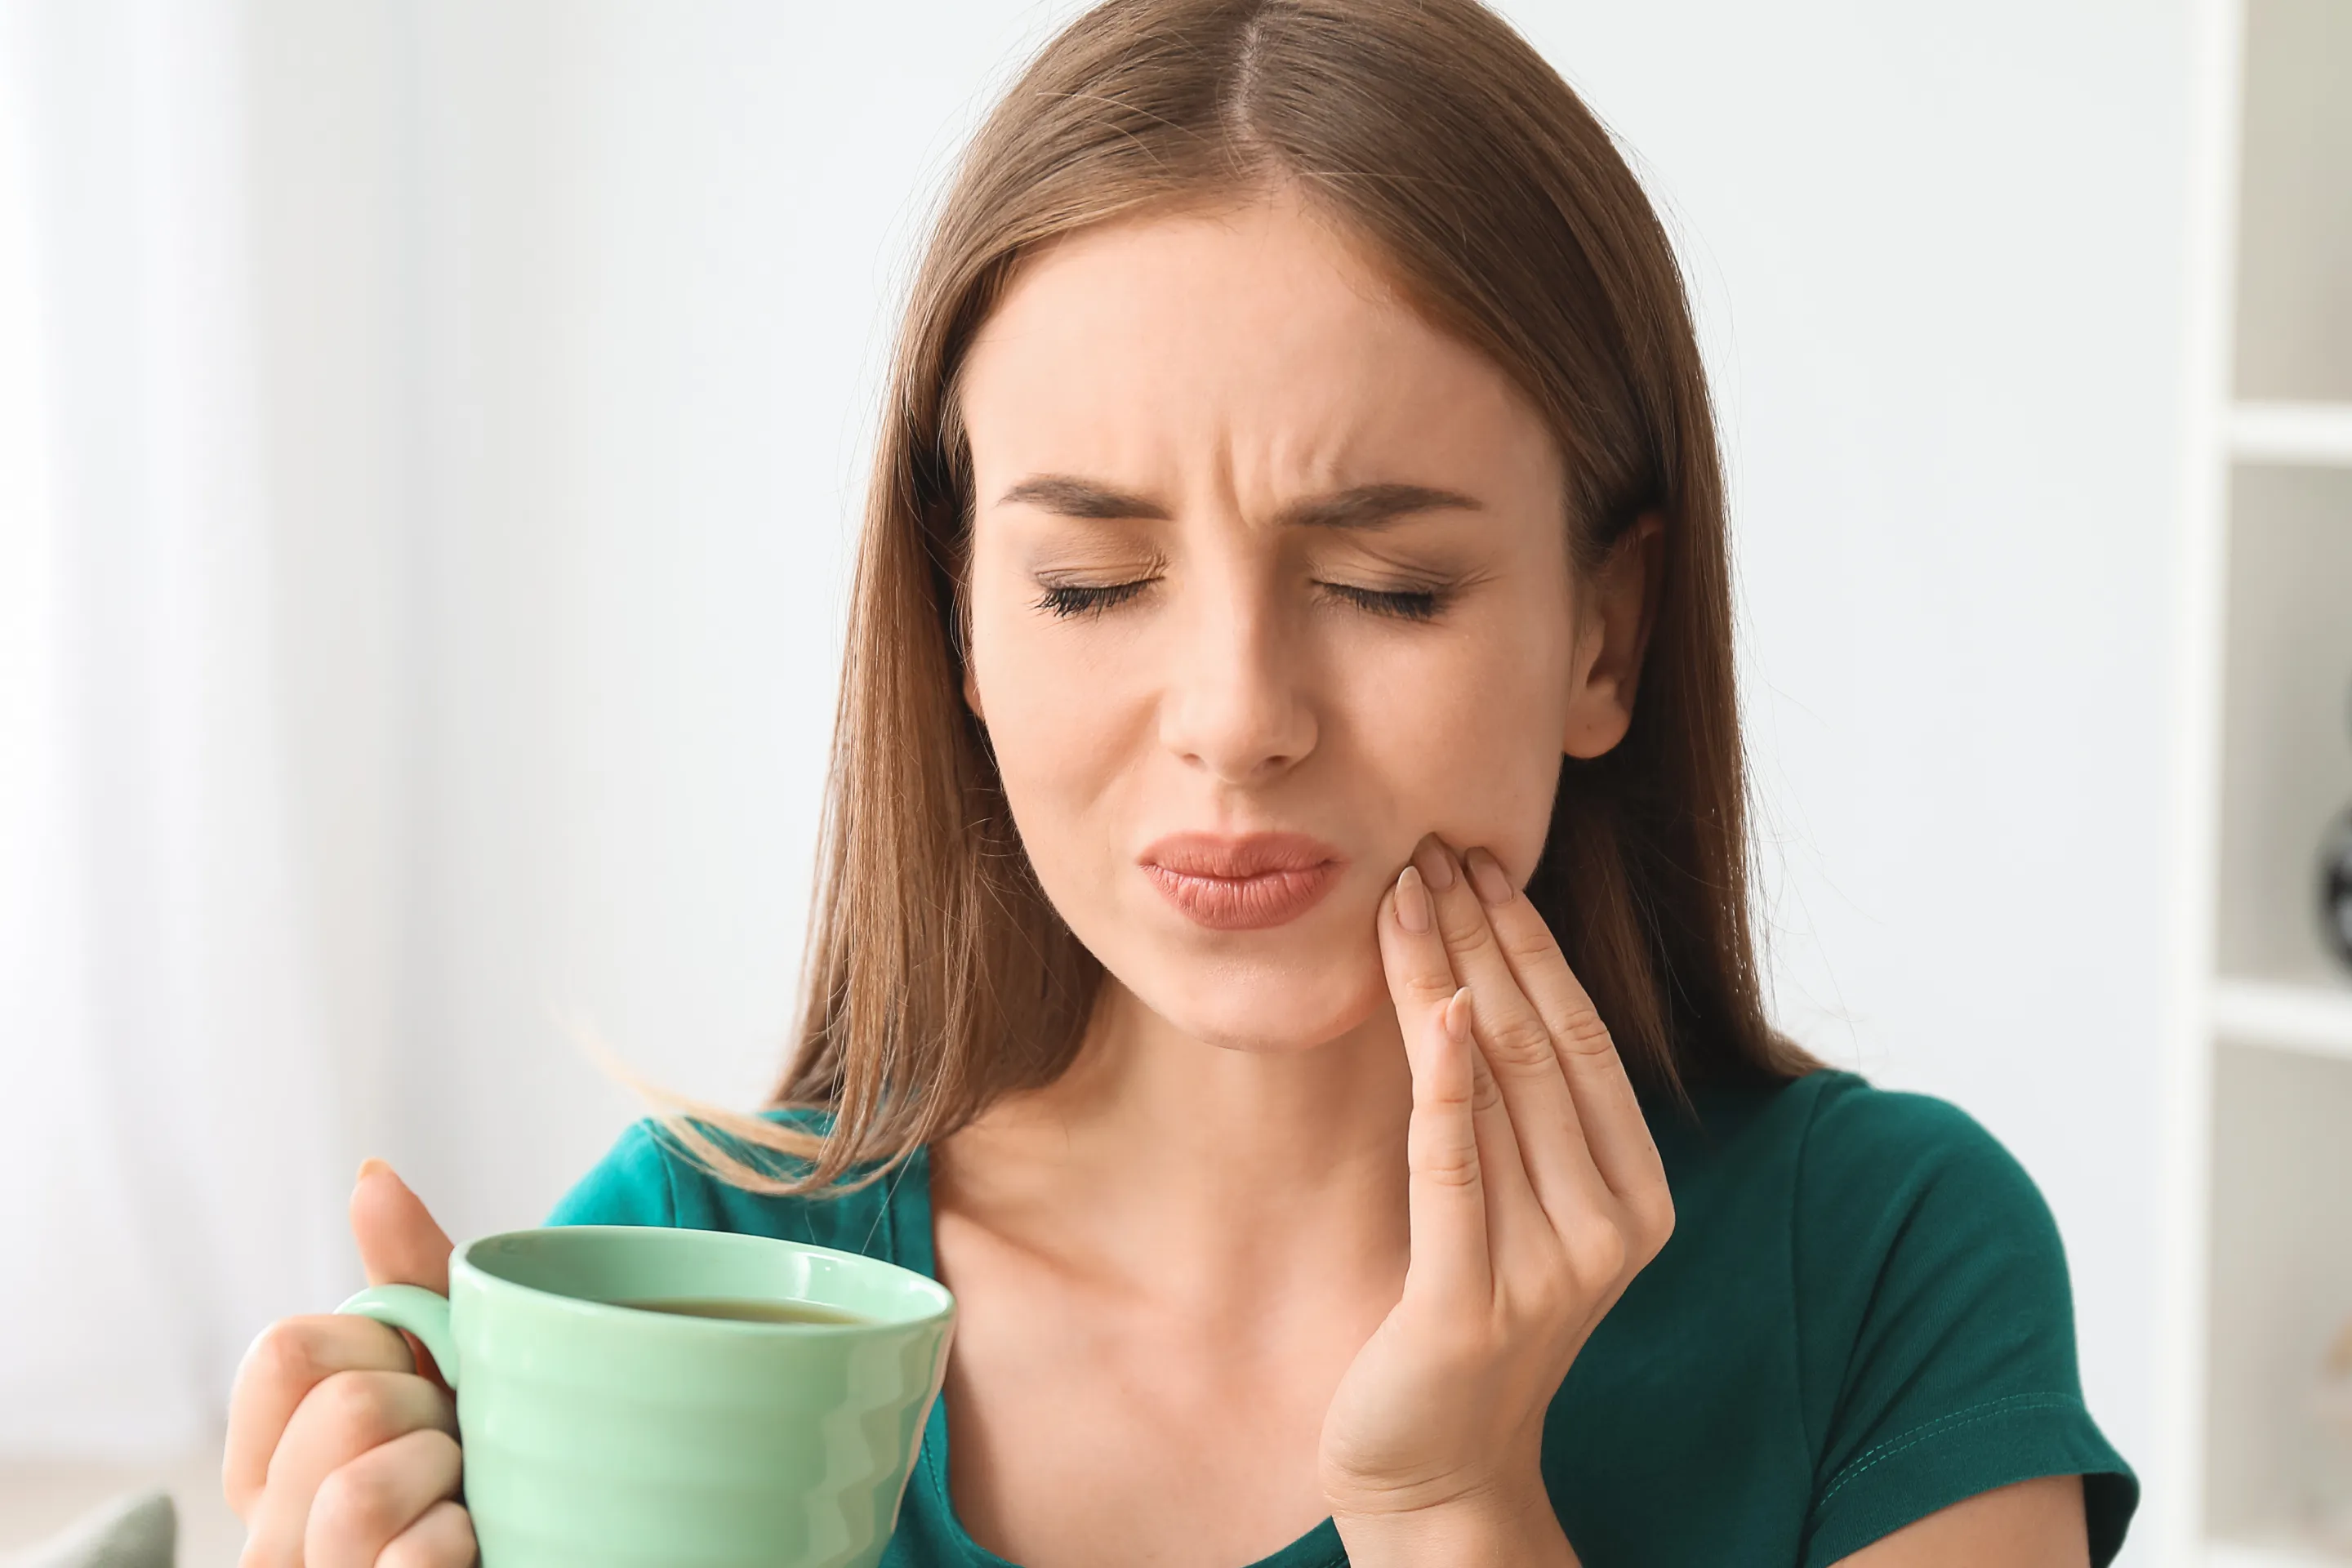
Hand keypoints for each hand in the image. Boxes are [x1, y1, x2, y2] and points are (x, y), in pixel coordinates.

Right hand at [225, 1161, 476, 1566]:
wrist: (564, 1546)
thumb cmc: (493, 1462)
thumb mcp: (454, 1361)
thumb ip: (408, 1277)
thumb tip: (371, 1175)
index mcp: (269, 1461)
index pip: (285, 1350)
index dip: (379, 1347)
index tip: (421, 1380)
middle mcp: (270, 1535)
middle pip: (340, 1410)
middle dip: (429, 1410)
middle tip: (459, 1446)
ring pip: (357, 1494)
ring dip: (447, 1479)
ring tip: (468, 1499)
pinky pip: (414, 1561)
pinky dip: (462, 1545)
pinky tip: (475, 1549)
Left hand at [1319, 835, 1674, 1546]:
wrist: (1437, 1469)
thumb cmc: (1470, 1317)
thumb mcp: (1513, 1205)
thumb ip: (1518, 1114)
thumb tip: (1475, 980)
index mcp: (1638, 1197)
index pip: (1584, 1039)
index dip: (1531, 944)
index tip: (1481, 860)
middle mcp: (1610, 1229)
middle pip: (1539, 1045)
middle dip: (1484, 936)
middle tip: (1431, 846)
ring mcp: (1549, 1271)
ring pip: (1494, 1086)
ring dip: (1443, 975)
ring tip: (1402, 892)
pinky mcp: (1470, 1305)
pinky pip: (1454, 1169)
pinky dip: (1440, 1082)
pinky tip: (1424, 1005)